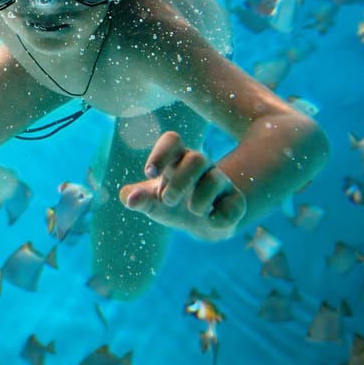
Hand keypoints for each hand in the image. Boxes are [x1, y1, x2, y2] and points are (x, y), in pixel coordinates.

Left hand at [119, 132, 246, 239]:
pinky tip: (210, 221)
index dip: (161, 153)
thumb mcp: (151, 202)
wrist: (198, 224)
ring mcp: (220, 182)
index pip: (172, 140)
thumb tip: (129, 199)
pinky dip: (219, 218)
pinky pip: (234, 205)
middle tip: (167, 200)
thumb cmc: (170, 204)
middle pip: (197, 158)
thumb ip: (137, 198)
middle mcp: (201, 165)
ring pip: (216, 179)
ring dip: (199, 200)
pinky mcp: (235, 202)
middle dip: (180, 181)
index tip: (149, 173)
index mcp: (177, 159)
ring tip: (191, 211)